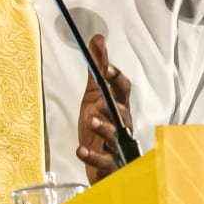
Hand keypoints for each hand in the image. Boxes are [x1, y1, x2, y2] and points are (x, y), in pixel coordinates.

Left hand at [76, 33, 133, 184]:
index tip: (105, 66)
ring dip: (104, 126)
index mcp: (118, 105)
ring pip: (116, 134)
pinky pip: (103, 160)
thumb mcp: (94, 95)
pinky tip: (80, 150)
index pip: (122, 88)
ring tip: (91, 119)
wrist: (100, 163)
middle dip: (114, 100)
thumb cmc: (100, 128)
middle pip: (122, 110)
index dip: (115, 76)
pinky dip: (92, 155)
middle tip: (103, 93)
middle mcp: (121, 124)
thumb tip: (98, 39)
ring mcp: (117, 144)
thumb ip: (96, 70)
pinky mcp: (109, 163)